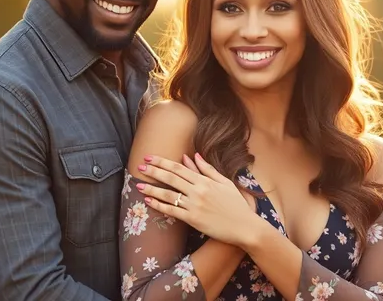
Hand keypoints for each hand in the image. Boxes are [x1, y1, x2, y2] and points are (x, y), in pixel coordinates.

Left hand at [136, 153, 257, 246]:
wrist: (245, 227)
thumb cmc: (236, 205)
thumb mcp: (224, 182)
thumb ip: (207, 169)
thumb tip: (193, 155)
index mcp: (205, 180)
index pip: (179, 167)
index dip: (162, 162)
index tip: (150, 157)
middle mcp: (198, 191)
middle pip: (171, 178)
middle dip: (153, 171)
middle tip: (139, 166)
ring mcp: (194, 205)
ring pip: (168, 194)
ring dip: (151, 189)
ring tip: (137, 184)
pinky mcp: (193, 219)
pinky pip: (172, 211)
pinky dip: (158, 206)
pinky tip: (148, 201)